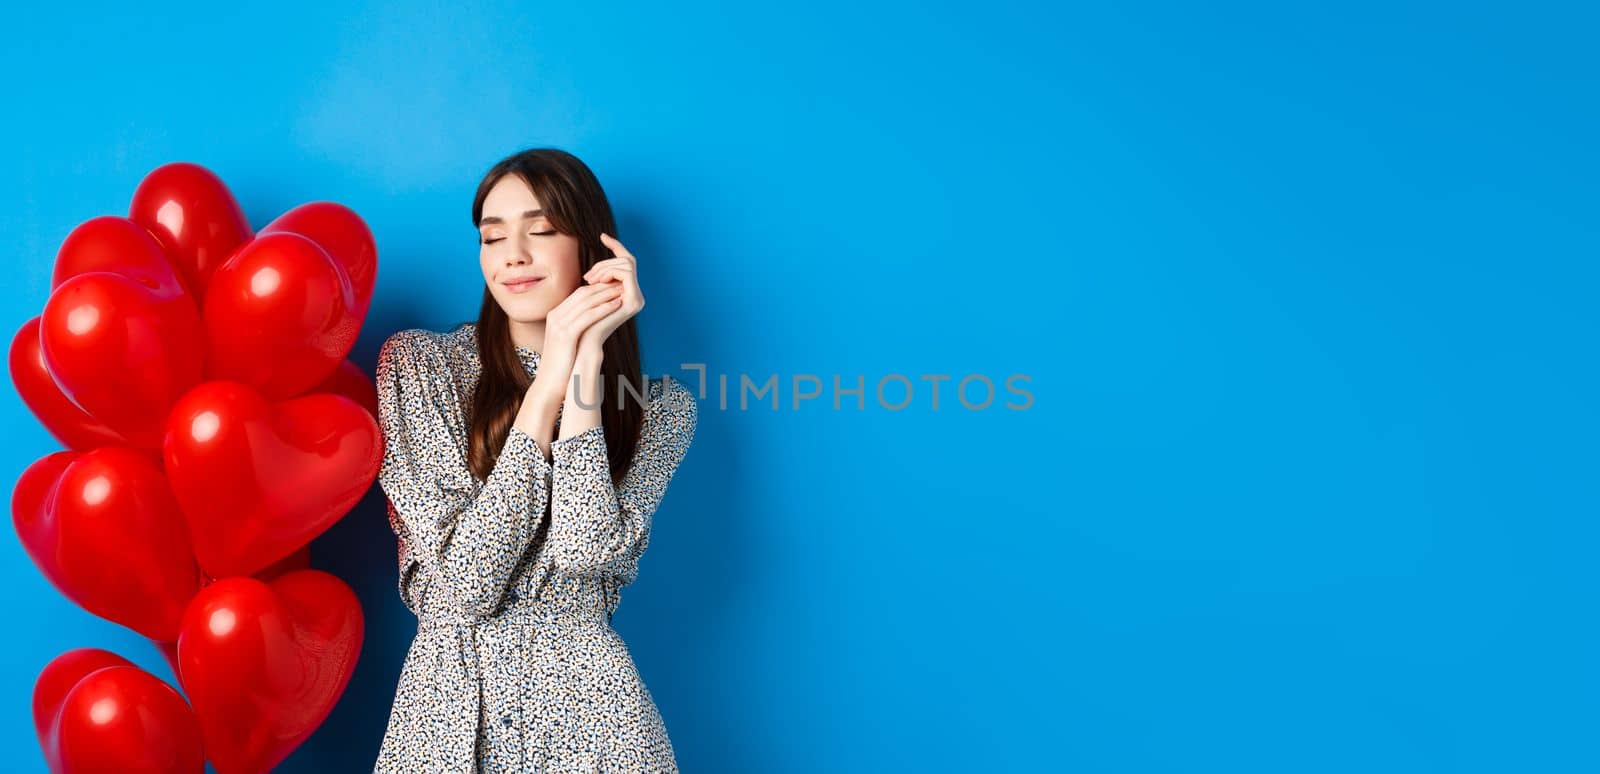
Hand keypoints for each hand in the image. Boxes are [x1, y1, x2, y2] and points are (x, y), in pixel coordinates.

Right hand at [530, 278, 622, 404]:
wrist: (549, 384)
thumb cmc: (562, 365)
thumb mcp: (568, 340)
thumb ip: (577, 326)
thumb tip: (595, 320)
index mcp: (555, 315)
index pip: (578, 294)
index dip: (598, 287)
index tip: (614, 285)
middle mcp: (555, 316)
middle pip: (582, 294)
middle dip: (603, 286)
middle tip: (621, 283)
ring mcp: (558, 324)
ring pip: (586, 302)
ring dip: (606, 294)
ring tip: (622, 290)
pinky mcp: (565, 335)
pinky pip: (587, 316)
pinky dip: (603, 308)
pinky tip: (617, 304)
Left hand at [575, 232, 644, 358]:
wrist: (582, 341)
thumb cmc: (582, 319)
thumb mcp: (589, 293)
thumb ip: (598, 279)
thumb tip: (600, 262)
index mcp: (627, 293)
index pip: (627, 262)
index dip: (616, 246)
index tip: (602, 236)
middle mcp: (635, 295)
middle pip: (627, 261)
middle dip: (605, 262)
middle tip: (588, 276)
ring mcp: (637, 299)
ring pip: (627, 265)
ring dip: (605, 268)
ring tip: (590, 280)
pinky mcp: (634, 302)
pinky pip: (625, 274)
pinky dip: (609, 272)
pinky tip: (596, 281)